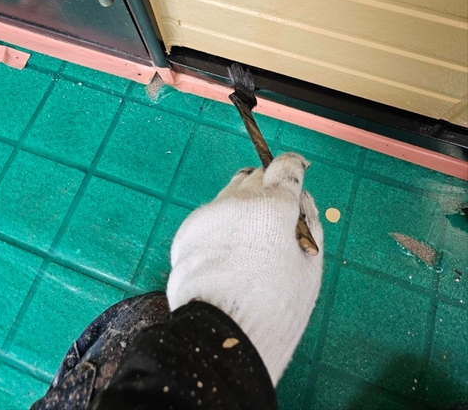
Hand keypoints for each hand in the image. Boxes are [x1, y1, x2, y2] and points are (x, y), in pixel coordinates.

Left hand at [167, 153, 323, 384]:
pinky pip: (212, 215)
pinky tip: (228, 253)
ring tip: (251, 238)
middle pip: (257, 175)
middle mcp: (239, 200)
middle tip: (275, 215)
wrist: (222, 333)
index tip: (298, 170)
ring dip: (246, 203)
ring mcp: (211, 213)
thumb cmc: (276, 305)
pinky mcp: (189, 229)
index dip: (294, 167)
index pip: (286, 167)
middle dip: (269, 187)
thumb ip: (309, 224)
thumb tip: (301, 200)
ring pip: (233, 192)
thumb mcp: (309, 266)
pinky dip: (224, 223)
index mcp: (273, 206)